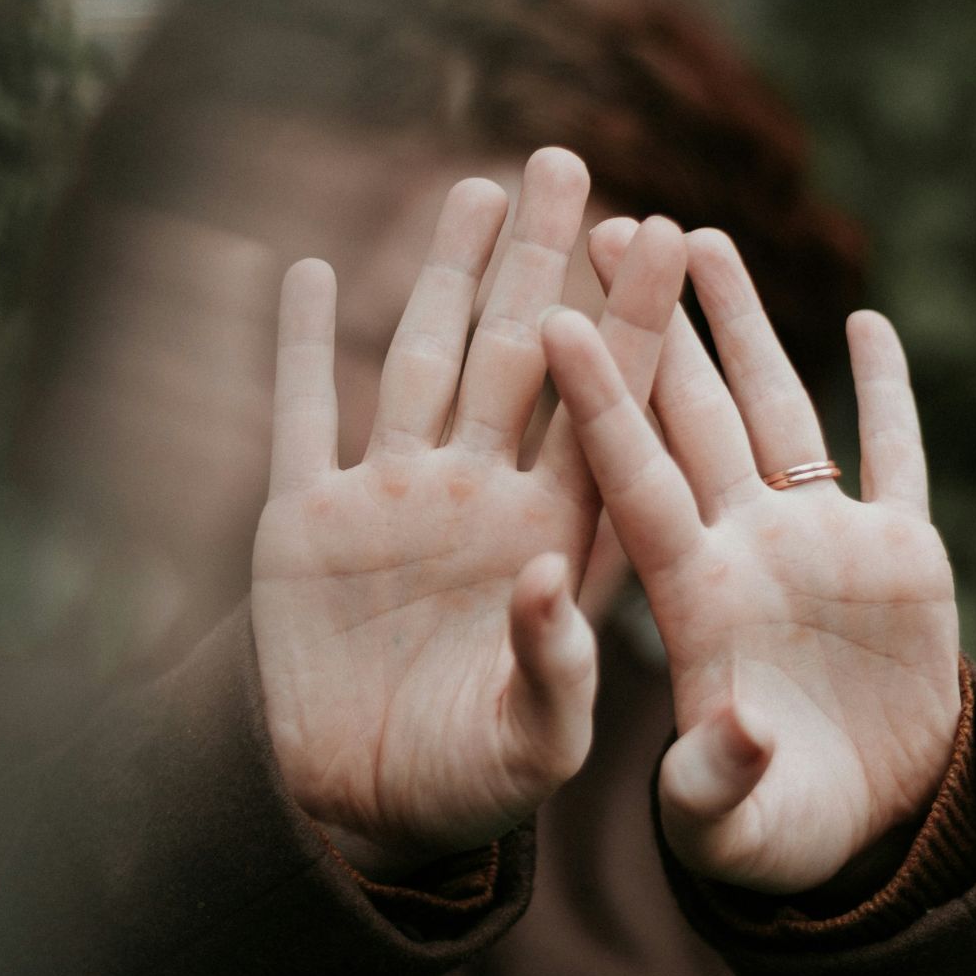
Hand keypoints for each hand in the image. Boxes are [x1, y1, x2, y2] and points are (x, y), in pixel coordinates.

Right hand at [251, 151, 688, 877]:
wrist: (363, 812)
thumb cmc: (472, 788)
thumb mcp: (533, 746)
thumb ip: (557, 669)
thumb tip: (551, 580)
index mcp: (554, 539)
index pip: (605, 411)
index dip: (634, 323)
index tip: (672, 235)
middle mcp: (482, 500)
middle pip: (521, 358)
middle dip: (545, 261)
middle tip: (569, 162)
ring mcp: (394, 502)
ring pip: (424, 362)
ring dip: (446, 277)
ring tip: (478, 188)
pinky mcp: (306, 523)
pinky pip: (304, 416)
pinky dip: (302, 347)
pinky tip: (313, 272)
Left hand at [541, 220, 961, 894]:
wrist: (859, 832)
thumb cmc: (769, 836)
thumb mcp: (729, 826)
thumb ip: (717, 782)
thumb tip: (738, 728)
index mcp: (692, 598)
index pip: (633, 479)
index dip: (600, 401)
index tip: (555, 318)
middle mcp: (746, 549)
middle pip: (690, 413)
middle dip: (657, 320)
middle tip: (610, 222)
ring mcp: (822, 544)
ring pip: (778, 407)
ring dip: (744, 325)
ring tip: (705, 236)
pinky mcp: (902, 557)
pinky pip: (897, 456)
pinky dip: (888, 394)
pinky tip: (868, 323)